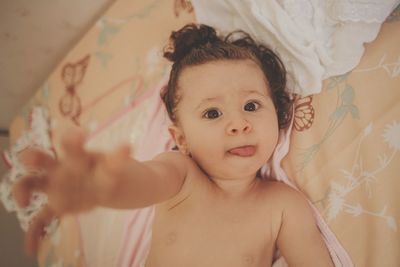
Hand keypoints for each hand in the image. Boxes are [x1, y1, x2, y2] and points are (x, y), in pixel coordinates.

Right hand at [13, 129, 131, 255]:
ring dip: (25, 189)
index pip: (69, 144)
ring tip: (24, 201)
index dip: (70, 141)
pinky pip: (44, 216)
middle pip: (43, 161)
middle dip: (34, 158)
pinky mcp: (63, 205)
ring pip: (35, 184)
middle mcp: (64, 168)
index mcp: (79, 155)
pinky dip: (35, 230)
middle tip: (29, 158)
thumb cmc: (118, 170)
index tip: (77, 137)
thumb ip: (117, 159)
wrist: (128, 186)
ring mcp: (60, 186)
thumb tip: (125, 146)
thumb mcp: (118, 165)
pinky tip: (29, 247)